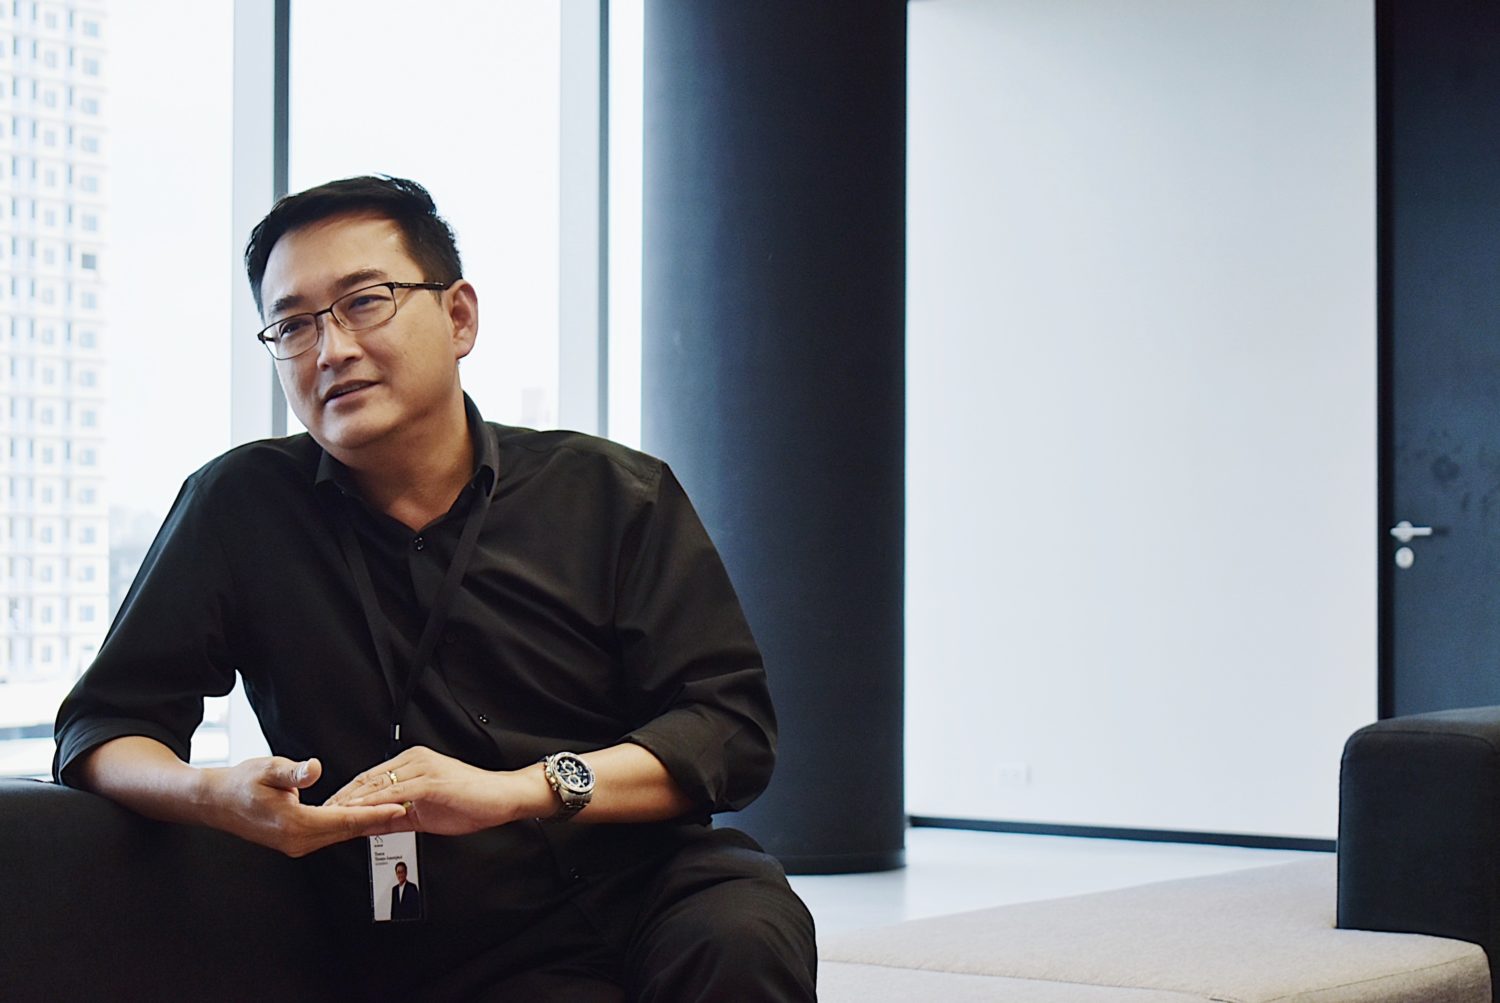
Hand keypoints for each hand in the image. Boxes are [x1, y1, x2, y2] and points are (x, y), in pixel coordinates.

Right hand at [201, 755, 410, 857]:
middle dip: (379, 820)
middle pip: (348, 830)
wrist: (214, 802)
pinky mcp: (294, 841)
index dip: (376, 812)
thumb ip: (293, 773)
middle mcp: (298, 840)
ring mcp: (295, 844)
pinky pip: (329, 834)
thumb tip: (313, 769)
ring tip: (393, 811)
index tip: (401, 807)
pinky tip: (362, 816)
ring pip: (340, 834)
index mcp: (295, 824)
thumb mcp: (267, 769)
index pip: (346, 819)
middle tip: (409, 808)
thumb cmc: (239, 783)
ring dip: (365, 823)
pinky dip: (347, 825)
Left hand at [324, 746, 552, 835]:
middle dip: (342, 798)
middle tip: (319, 815)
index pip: (370, 778)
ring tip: (332, 816)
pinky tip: (361, 814)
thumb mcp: (425, 814)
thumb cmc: (471, 803)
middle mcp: (415, 760)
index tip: (327, 810)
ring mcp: (423, 768)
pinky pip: (396, 794)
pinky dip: (376, 805)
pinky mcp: (431, 781)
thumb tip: (370, 826)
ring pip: (378, 785)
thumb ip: (397, 816)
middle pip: (368, 779)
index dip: (346, 795)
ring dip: (352, 802)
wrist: (503, 799)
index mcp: (413, 763)